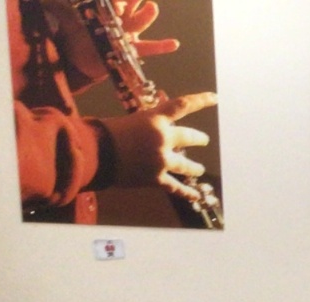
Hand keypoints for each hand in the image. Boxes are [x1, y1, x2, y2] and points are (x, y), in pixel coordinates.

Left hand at [39, 0, 176, 83]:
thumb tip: (46, 0)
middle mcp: (116, 21)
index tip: (115, 2)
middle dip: (132, 0)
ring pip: (138, 24)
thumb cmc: (74, 40)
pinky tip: (174, 43)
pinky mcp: (131, 51)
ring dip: (146, 16)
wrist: (80, 62)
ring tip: (152, 8)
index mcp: (103, 11)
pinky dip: (161, 47)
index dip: (115, 0)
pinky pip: (149, 49)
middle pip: (127, 7)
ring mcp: (126, 35)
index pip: (110, 2)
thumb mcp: (66, 21)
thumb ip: (59, 9)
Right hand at [99, 92, 217, 201]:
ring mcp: (162, 160)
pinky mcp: (156, 178)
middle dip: (198, 138)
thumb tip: (160, 116)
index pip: (183, 105)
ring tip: (199, 169)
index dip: (201, 101)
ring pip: (187, 165)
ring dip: (194, 167)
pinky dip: (187, 192)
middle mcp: (163, 139)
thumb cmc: (105, 133)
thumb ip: (149, 122)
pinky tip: (196, 195)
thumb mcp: (130, 120)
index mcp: (155, 119)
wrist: (94, 154)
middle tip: (204, 140)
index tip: (215, 98)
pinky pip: (176, 187)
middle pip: (189, 137)